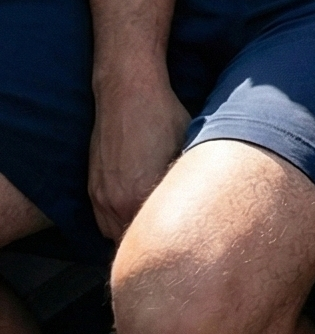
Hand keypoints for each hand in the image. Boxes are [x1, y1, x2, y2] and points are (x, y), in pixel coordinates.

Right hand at [87, 70, 190, 240]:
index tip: (186, 237)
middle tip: (173, 235)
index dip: (172, 238)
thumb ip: (187, 182)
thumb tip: (203, 200)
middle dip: (152, 239)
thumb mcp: (187, 149)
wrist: (129, 92)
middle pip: (134, 241)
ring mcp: (100, 196)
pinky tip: (136, 210)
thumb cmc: (163, 116)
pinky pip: (103, 219)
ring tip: (155, 225)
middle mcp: (116, 201)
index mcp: (140, 195)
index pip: (154, 237)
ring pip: (115, 233)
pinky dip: (118, 220)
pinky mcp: (92, 187)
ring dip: (133, 231)